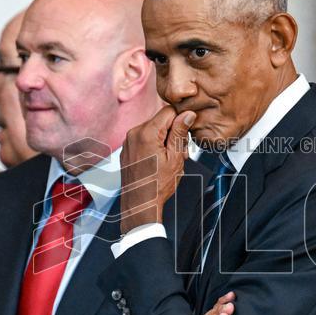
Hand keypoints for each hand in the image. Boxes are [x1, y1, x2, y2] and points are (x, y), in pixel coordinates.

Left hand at [119, 106, 193, 233]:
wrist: (139, 203)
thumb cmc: (157, 185)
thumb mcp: (175, 158)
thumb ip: (180, 133)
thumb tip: (188, 114)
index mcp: (147, 133)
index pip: (169, 110)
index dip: (181, 120)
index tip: (185, 133)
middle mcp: (134, 133)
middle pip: (160, 120)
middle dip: (172, 132)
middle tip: (178, 152)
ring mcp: (128, 141)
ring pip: (153, 129)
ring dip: (163, 139)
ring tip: (167, 159)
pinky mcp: (127, 148)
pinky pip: (144, 138)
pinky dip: (153, 145)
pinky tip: (157, 161)